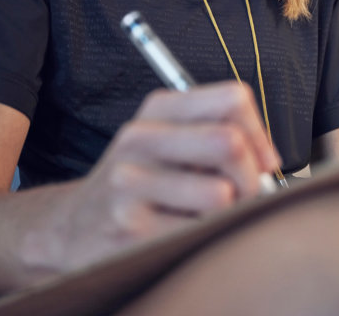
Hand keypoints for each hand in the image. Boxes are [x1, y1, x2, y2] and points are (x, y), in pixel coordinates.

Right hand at [40, 81, 281, 270]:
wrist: (70, 228)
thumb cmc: (136, 185)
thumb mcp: (167, 141)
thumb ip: (218, 134)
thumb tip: (268, 159)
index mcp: (158, 109)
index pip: (232, 99)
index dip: (260, 134)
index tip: (263, 161)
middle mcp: (140, 138)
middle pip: (229, 143)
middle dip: (250, 178)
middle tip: (240, 196)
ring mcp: (130, 182)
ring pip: (220, 195)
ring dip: (226, 215)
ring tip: (205, 216)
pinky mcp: (128, 226)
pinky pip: (198, 232)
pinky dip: (202, 238)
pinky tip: (182, 233)